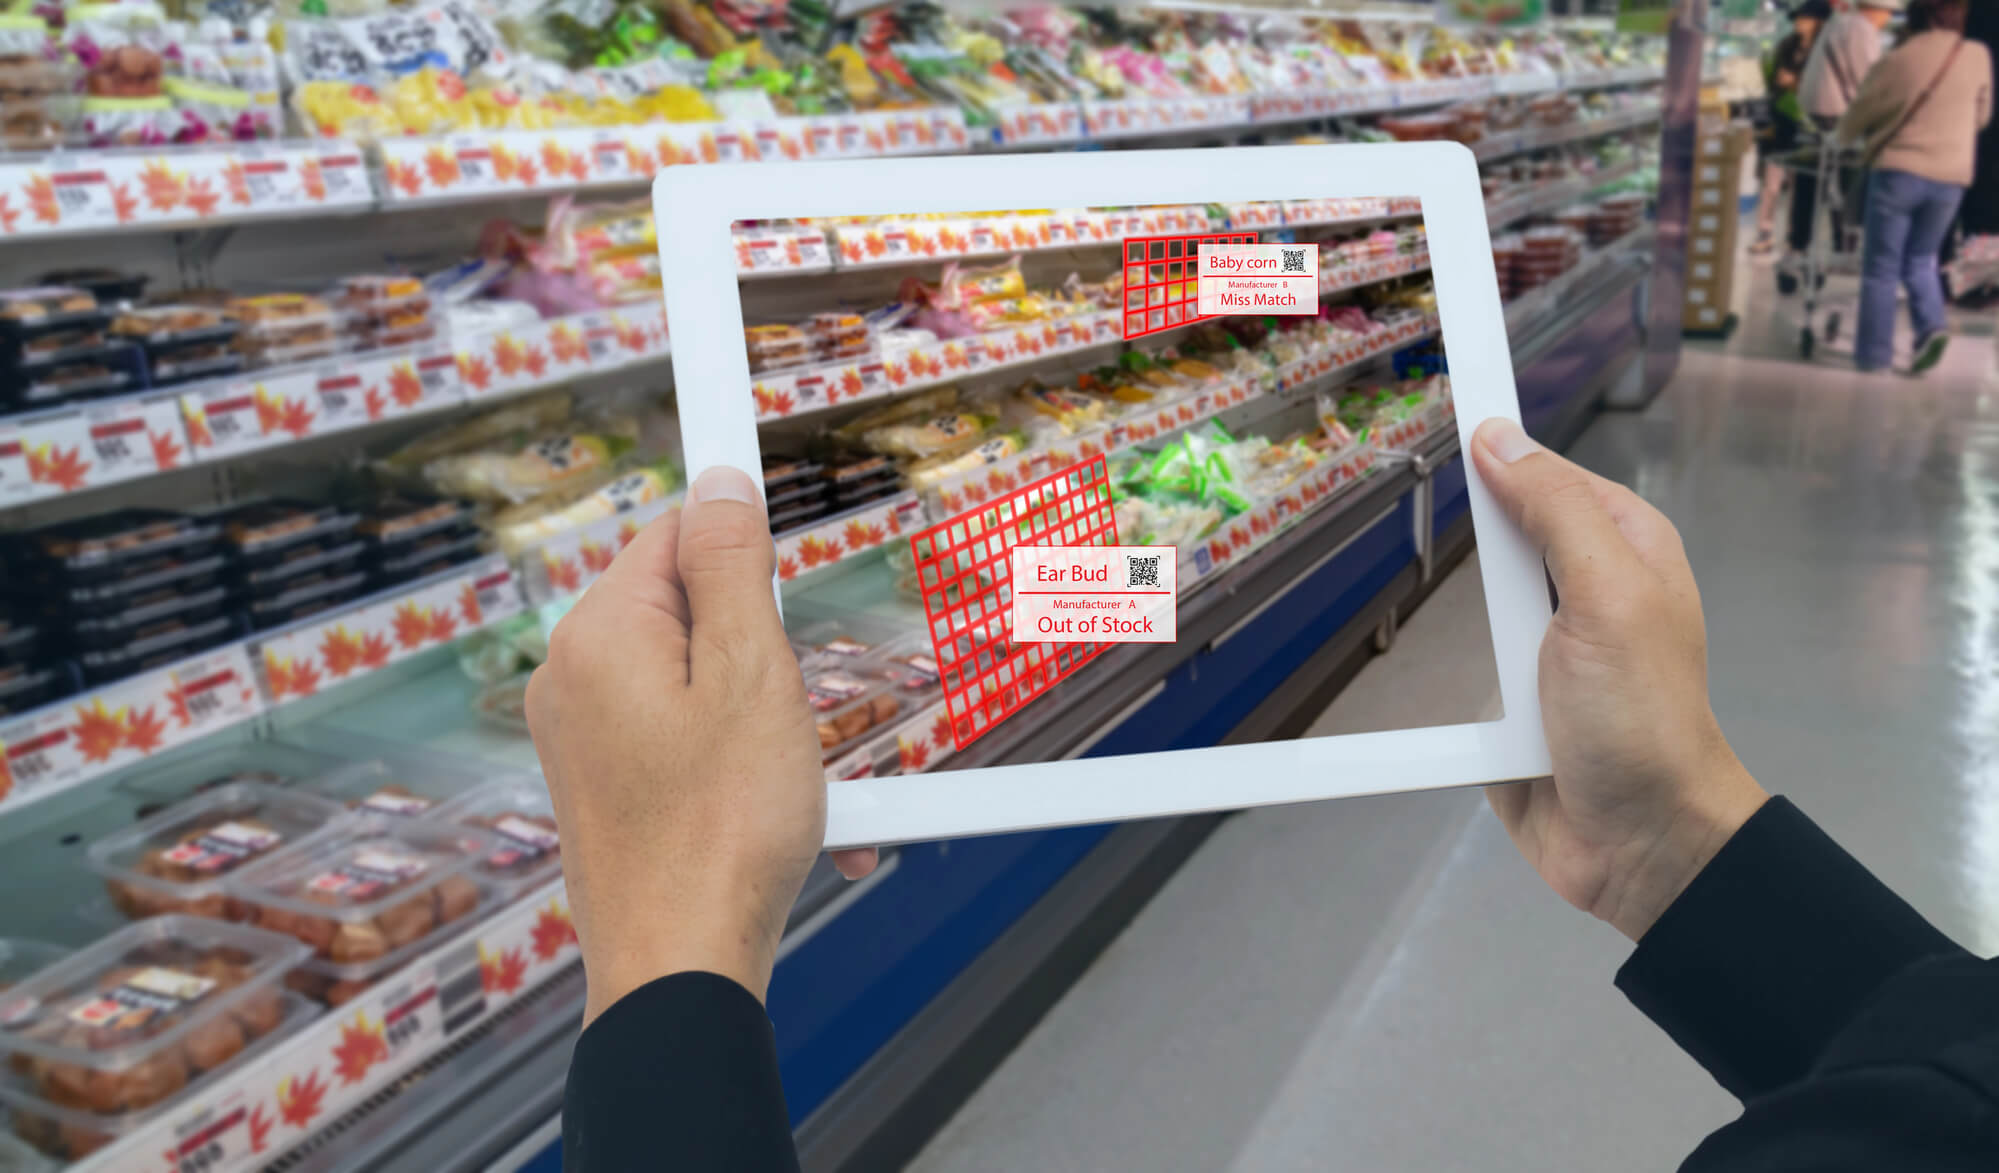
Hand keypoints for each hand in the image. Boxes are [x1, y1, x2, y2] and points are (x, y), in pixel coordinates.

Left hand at [525, 466, 876, 1022]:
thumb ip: (733, 567)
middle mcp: (571, 677)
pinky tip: (782, 815)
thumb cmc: (722, 833)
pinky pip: (679, 739)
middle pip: (686, 606)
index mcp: (601, 634)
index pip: (676, 530)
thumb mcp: (751, 673)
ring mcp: (580, 738)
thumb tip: (717, 482)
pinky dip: (736, 761)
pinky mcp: (602, 789)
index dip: (740, 532)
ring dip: (758, 711)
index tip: (767, 509)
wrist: (680, 973)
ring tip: (792, 776)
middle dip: (758, 643)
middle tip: (793, 704)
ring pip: (691, 678)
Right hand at [1470, 419, 1767, 941]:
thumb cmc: (1642, 718)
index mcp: (1624, 547)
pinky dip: (1458, 688)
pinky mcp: (1514, 708)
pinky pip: (1462, 676)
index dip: (1499, 452)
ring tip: (1479, 651)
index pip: (1545, 472)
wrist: (1643, 847)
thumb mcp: (1604, 596)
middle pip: (1502, 538)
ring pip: (1474, 608)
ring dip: (1468, 633)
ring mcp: (1549, 651)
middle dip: (1475, 552)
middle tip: (1456, 552)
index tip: (1444, 421)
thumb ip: (1551, 511)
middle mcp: (1587, 591)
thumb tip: (1498, 437)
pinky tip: (1464, 697)